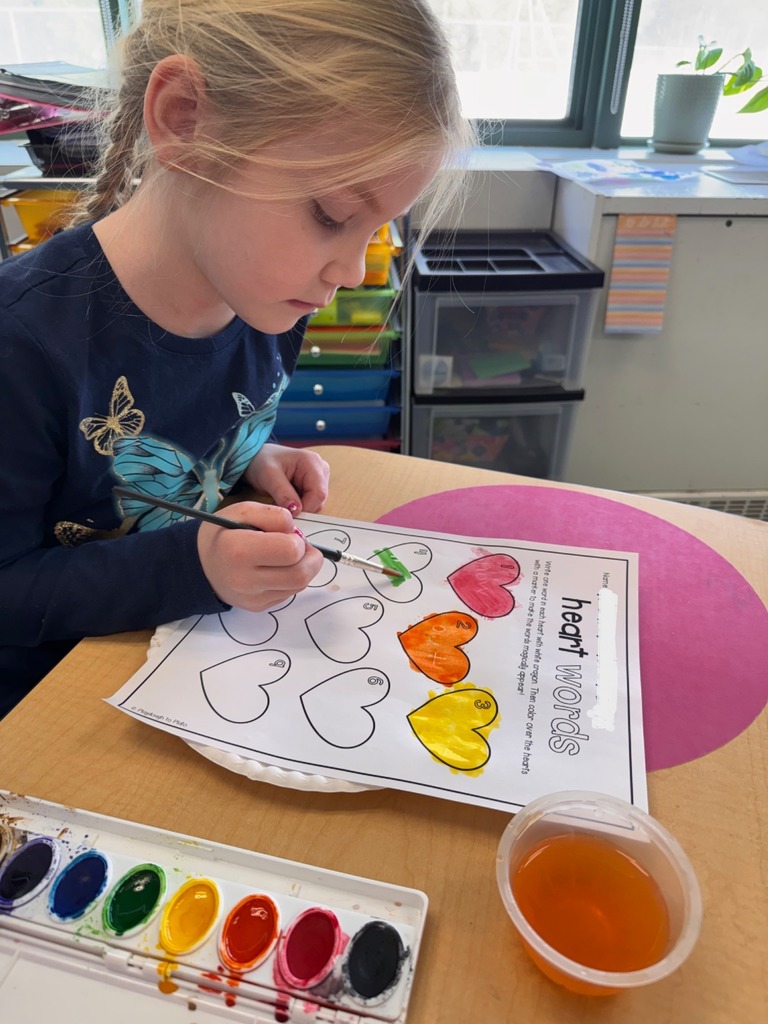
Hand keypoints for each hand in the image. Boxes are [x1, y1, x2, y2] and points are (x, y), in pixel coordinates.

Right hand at [196, 501, 322, 610]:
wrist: (200, 565)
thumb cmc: (223, 533)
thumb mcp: (244, 510)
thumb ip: (275, 515)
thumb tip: (298, 535)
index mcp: (239, 550)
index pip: (291, 551)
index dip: (297, 540)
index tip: (289, 534)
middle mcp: (245, 580)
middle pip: (300, 575)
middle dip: (310, 558)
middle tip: (299, 546)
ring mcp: (252, 598)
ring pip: (299, 586)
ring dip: (303, 568)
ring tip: (288, 556)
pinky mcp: (258, 608)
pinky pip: (288, 594)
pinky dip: (291, 580)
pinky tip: (277, 569)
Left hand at [243, 443, 329, 513]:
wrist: (259, 459)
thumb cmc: (262, 461)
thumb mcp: (268, 476)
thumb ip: (283, 493)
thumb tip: (296, 510)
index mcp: (312, 462)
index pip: (318, 494)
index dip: (305, 508)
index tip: (288, 513)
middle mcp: (321, 469)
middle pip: (319, 500)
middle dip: (301, 508)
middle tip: (281, 504)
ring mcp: (320, 477)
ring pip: (316, 504)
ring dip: (299, 507)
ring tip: (282, 499)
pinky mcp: (316, 485)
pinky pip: (312, 503)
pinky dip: (299, 506)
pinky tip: (287, 498)